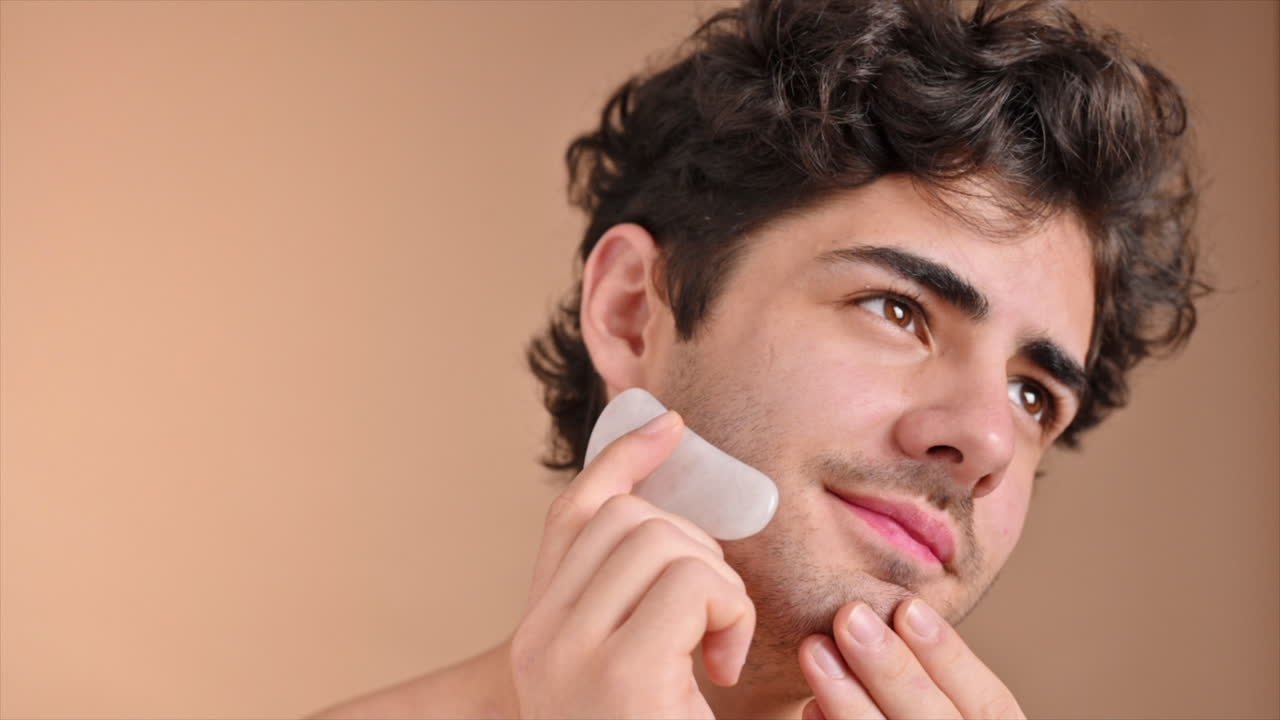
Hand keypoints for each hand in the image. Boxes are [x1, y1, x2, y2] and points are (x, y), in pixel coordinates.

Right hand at [509, 411, 756, 718]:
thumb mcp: (628, 674)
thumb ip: (624, 610)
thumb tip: (670, 523)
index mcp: (538, 637)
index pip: (570, 516)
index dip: (622, 459)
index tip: (671, 426)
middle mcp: (539, 640)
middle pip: (622, 516)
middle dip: (693, 546)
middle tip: (715, 618)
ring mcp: (571, 654)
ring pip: (660, 538)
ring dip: (719, 586)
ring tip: (721, 651)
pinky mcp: (624, 672)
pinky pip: (694, 581)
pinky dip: (732, 613)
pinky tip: (724, 668)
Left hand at [798, 599, 1025, 718]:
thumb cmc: (919, 714)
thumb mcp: (942, 706)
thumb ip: (930, 685)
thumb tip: (892, 620)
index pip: (990, 708)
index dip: (952, 658)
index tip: (908, 608)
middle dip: (893, 671)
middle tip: (850, 617)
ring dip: (850, 704)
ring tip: (814, 650)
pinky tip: (810, 708)